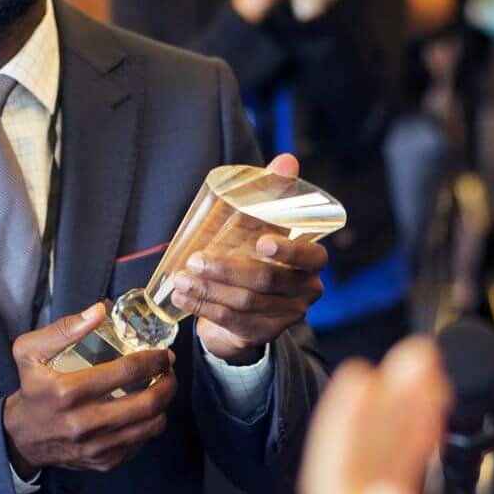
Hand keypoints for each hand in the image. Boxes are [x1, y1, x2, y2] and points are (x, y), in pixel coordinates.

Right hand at [2, 304, 179, 474]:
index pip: (127, 371)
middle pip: (148, 403)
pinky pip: (142, 442)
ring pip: (151, 426)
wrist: (23, 438)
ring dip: (164, 404)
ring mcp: (97, 446)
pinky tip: (145, 410)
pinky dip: (150, 424)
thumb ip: (63, 329)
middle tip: (169, 370)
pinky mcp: (105, 462)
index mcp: (68, 391)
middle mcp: (85, 423)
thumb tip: (99, 311)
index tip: (163, 353)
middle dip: (168, 383)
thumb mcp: (29, 352)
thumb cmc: (32, 389)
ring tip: (162, 389)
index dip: (154, 359)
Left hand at [166, 151, 327, 363]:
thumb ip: (275, 192)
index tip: (261, 242)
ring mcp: (286, 316)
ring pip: (245, 303)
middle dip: (228, 270)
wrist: (249, 302)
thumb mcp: (265, 223)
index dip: (289, 253)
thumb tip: (287, 160)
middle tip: (196, 260)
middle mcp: (306, 291)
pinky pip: (232, 323)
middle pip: (267, 282)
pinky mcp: (263, 334)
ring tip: (182, 279)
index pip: (311, 258)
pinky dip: (204, 308)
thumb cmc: (257, 253)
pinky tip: (183, 298)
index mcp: (312, 262)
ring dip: (209, 290)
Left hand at [299, 337, 493, 493]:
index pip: (335, 480)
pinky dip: (417, 458)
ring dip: (402, 423)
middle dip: (383, 407)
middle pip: (360, 467)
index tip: (361, 375)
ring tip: (428, 379)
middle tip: (413, 359)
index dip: (344, 425)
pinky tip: (432, 435)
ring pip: (383, 476)